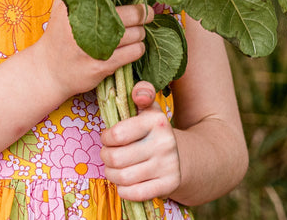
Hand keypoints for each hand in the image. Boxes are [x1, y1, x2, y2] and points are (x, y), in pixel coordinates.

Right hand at [34, 0, 152, 99]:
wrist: (48, 69)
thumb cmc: (62, 33)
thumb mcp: (65, 5)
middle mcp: (85, 20)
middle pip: (132, 12)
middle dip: (144, 13)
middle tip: (145, 15)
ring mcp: (94, 44)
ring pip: (137, 33)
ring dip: (141, 32)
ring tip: (134, 33)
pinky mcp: (102, 64)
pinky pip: (135, 51)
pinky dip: (138, 48)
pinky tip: (131, 47)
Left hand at [100, 81, 181, 201]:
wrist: (180, 156)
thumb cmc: (152, 132)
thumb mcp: (148, 109)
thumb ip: (142, 92)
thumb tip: (139, 94)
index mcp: (156, 121)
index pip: (117, 135)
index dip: (106, 138)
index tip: (109, 138)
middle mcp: (165, 142)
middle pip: (115, 158)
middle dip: (106, 158)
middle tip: (109, 155)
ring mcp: (168, 165)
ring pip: (122, 177)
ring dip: (112, 174)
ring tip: (115, 168)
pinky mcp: (169, 184)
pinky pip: (134, 193)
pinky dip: (124, 191)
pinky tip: (126, 183)